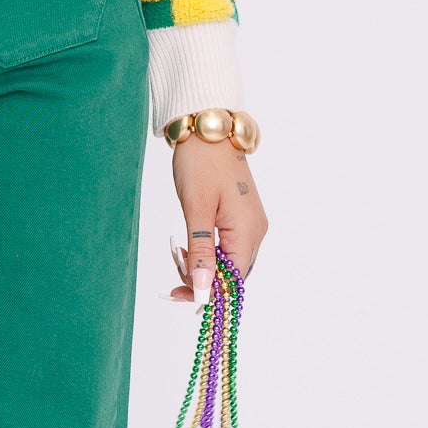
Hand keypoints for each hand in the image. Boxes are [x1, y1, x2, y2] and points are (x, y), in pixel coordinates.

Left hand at [169, 136, 266, 303]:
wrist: (208, 130)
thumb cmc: (201, 164)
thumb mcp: (196, 209)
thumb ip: (201, 251)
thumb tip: (203, 290)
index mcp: (248, 231)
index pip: (233, 280)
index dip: (208, 294)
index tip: (179, 297)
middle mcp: (255, 232)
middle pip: (232, 275)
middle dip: (203, 281)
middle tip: (173, 278)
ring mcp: (250, 225)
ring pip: (229, 262)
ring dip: (204, 267)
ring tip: (179, 257)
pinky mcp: (241, 217)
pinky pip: (227, 248)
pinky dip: (208, 254)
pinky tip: (190, 248)